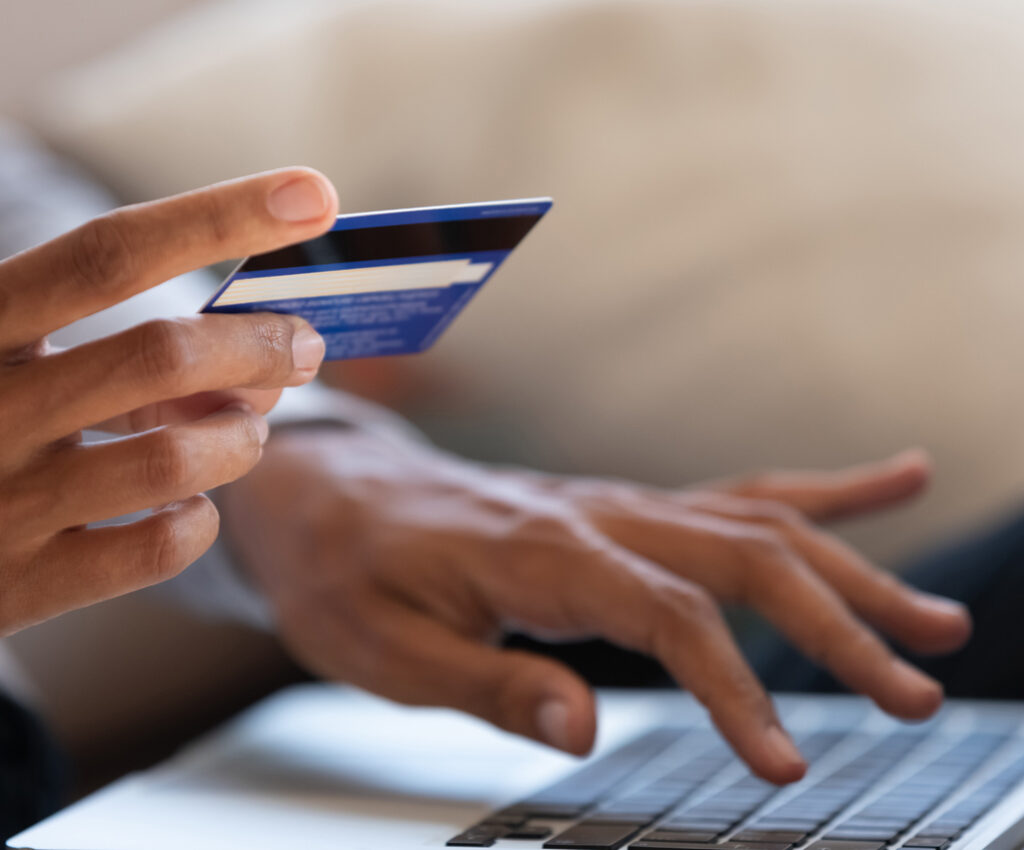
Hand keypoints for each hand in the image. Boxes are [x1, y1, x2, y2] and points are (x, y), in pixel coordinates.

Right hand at [0, 167, 338, 634]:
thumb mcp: (21, 357)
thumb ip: (127, 344)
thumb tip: (272, 352)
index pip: (109, 253)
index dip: (219, 219)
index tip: (315, 195)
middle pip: (162, 355)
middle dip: (261, 346)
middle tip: (307, 348)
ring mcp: (1, 500)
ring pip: (175, 459)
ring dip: (240, 440)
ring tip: (247, 432)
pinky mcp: (24, 581)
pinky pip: (158, 546)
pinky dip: (199, 521)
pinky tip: (190, 506)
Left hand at [221, 427, 970, 783]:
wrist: (329, 494)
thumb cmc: (348, 571)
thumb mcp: (388, 650)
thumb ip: (489, 684)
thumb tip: (587, 728)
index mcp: (543, 553)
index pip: (668, 618)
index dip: (735, 691)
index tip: (786, 762)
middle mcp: (598, 513)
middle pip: (743, 557)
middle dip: (838, 624)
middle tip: (917, 686)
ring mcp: (617, 502)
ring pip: (759, 522)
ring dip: (854, 568)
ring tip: (935, 620)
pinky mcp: (623, 509)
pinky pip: (735, 494)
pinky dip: (820, 493)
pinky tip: (891, 482)